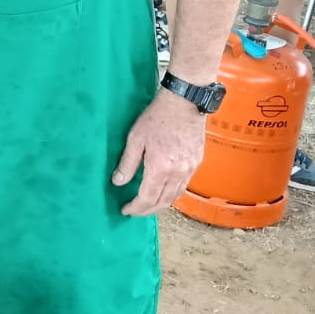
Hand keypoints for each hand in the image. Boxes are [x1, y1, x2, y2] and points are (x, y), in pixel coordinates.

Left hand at [112, 91, 206, 215]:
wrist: (184, 103)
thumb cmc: (157, 117)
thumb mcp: (135, 139)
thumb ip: (127, 163)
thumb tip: (118, 182)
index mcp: (161, 168)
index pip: (147, 199)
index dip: (135, 208)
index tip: (125, 210)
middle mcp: (178, 173)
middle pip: (162, 202)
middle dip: (147, 210)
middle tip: (134, 210)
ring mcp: (190, 168)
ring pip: (175, 196)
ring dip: (160, 204)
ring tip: (147, 204)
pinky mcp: (197, 162)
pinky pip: (184, 186)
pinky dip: (172, 193)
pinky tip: (163, 190)